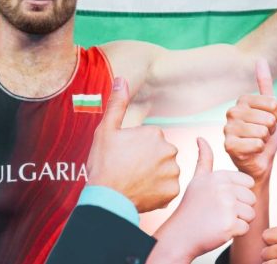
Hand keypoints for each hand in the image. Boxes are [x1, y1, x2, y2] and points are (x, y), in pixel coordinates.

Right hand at [86, 77, 179, 212]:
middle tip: (128, 169)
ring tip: (134, 181)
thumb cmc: (104, 162)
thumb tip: (122, 79)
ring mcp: (172, 172)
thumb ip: (117, 104)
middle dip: (148, 160)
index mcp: (154, 133)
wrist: (107, 197)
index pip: (150, 138)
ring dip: (154, 175)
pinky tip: (142, 191)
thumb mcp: (106, 130)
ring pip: (165, 170)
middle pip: (160, 153)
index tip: (123, 156)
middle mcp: (169, 150)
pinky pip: (167, 188)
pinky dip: (157, 190)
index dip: (135, 147)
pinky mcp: (173, 191)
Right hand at [152, 139, 255, 261]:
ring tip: (218, 220)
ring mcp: (227, 206)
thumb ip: (204, 159)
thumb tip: (200, 138)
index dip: (237, 194)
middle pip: (251, 199)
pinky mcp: (230, 224)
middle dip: (239, 209)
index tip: (220, 199)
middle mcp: (223, 188)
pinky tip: (219, 230)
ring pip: (251, 214)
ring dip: (238, 221)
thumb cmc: (191, 207)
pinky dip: (234, 233)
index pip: (247, 184)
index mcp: (218, 176)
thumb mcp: (197, 180)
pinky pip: (245, 228)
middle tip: (218, 212)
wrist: (180, 234)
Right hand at [224, 58, 276, 181]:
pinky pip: (256, 144)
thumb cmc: (264, 135)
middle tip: (262, 135)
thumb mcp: (270, 109)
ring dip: (265, 140)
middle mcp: (231, 112)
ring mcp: (227, 128)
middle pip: (268, 118)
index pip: (273, 103)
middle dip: (271, 130)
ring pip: (262, 131)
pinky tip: (252, 151)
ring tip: (257, 143)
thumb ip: (265, 85)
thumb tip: (260, 59)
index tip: (269, 123)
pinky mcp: (228, 145)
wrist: (259, 162)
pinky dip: (259, 150)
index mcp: (241, 101)